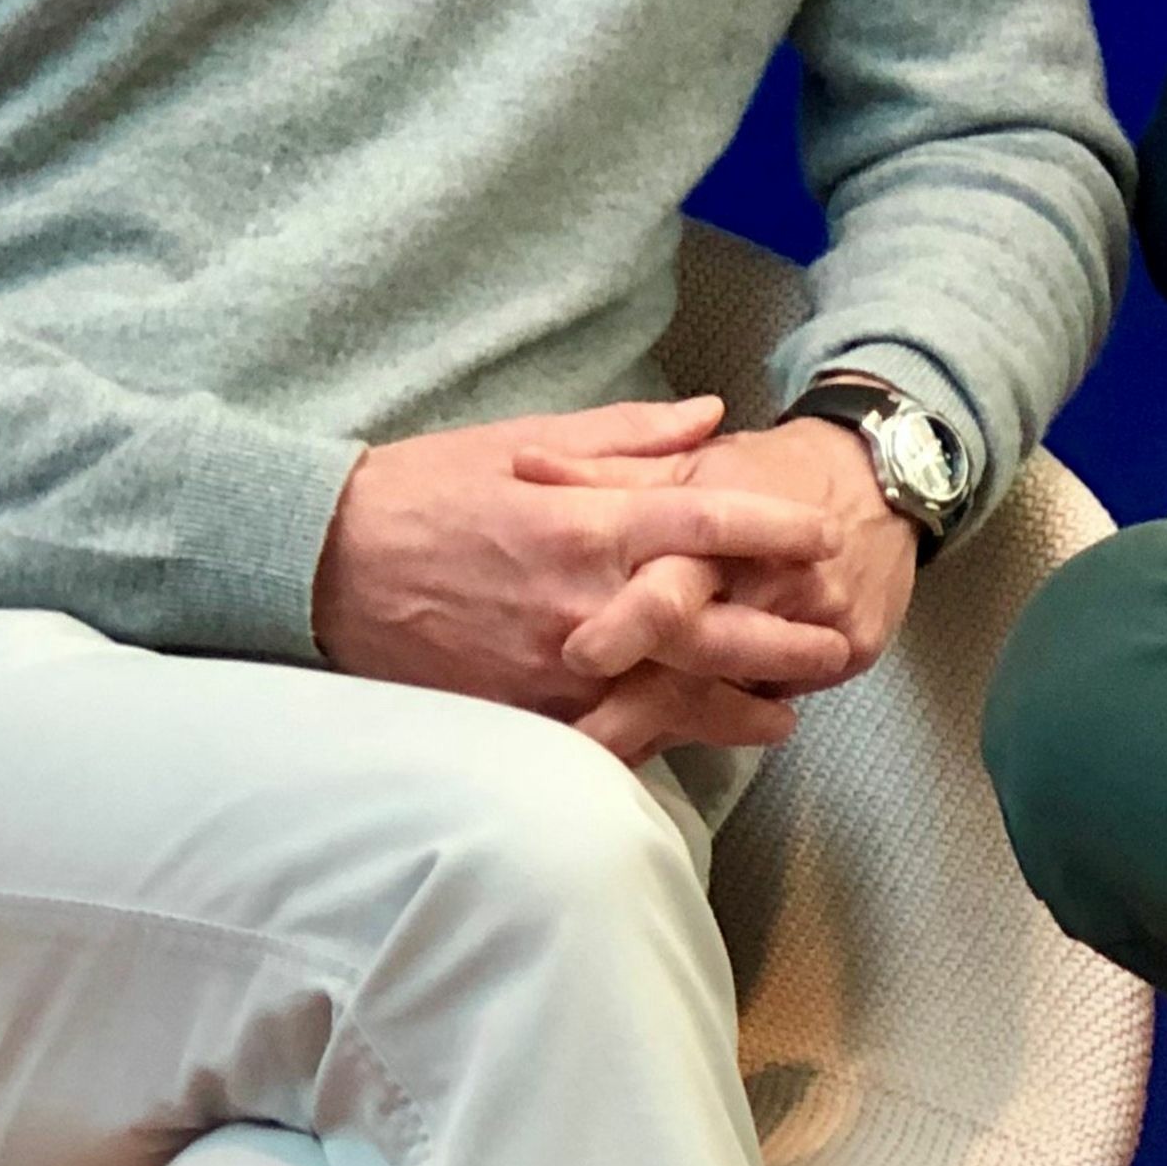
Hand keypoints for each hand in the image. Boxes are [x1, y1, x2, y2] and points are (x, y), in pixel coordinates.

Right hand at [311, 398, 852, 756]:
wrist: (328, 559)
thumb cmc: (432, 485)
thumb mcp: (534, 437)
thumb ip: (632, 436)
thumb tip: (711, 418)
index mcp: (588, 520)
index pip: (704, 520)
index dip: (773, 527)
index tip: (826, 534)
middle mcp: (580, 598)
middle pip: (706, 628)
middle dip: (780, 641)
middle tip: (838, 645)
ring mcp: (549, 666)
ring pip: (664, 697)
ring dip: (730, 707)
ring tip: (784, 714)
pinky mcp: (517, 714)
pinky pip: (600, 737)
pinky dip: (650, 743)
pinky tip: (688, 747)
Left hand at [519, 418, 922, 707]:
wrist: (883, 473)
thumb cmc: (767, 469)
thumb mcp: (692, 464)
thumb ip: (607, 471)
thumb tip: (524, 464)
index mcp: (724, 527)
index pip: (675, 583)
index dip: (628, 625)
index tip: (577, 659)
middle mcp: (773, 576)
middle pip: (704, 655)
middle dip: (640, 707)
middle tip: (579, 745)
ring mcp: (822, 617)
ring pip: (744, 689)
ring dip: (678, 729)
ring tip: (615, 760)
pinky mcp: (858, 648)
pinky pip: (788, 697)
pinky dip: (738, 723)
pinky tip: (682, 744)